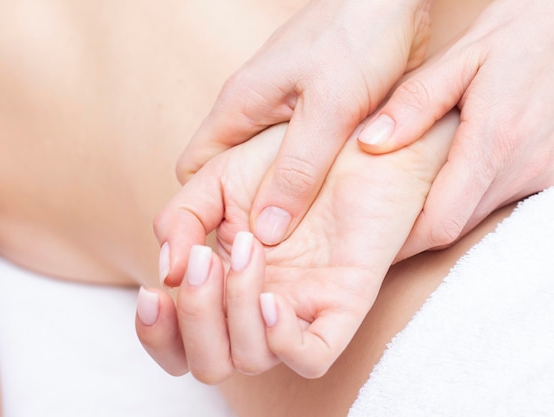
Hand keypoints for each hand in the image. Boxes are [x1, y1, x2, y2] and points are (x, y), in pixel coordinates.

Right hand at [140, 113, 457, 381]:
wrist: (351, 127)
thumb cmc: (284, 151)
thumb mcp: (217, 178)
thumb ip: (182, 219)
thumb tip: (167, 270)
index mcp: (225, 280)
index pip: (178, 338)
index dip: (155, 332)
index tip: (154, 293)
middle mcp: (259, 301)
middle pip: (209, 361)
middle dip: (194, 320)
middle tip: (200, 262)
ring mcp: (301, 302)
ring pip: (252, 359)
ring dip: (234, 311)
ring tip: (249, 248)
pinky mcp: (343, 299)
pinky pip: (313, 353)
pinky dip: (283, 341)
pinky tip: (271, 300)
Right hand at [176, 0, 431, 245]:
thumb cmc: (359, 37)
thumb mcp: (330, 109)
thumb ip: (298, 171)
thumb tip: (266, 233)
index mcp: (239, 107)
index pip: (194, 171)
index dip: (204, 209)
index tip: (230, 243)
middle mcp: (252, 112)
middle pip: (229, 176)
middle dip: (245, 212)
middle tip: (275, 251)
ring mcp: (282, 113)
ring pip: (265, 170)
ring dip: (282, 200)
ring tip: (305, 236)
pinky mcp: (314, 114)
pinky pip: (298, 159)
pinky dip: (308, 183)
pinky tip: (331, 201)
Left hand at [357, 0, 553, 256]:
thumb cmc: (523, 29)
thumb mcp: (459, 56)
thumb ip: (414, 104)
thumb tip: (370, 143)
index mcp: (494, 141)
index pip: (440, 223)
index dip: (402, 240)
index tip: (372, 235)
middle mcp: (524, 168)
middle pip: (455, 227)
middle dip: (415, 228)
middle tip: (379, 212)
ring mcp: (545, 174)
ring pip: (477, 216)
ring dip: (443, 210)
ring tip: (410, 188)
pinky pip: (501, 200)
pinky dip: (471, 195)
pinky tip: (453, 171)